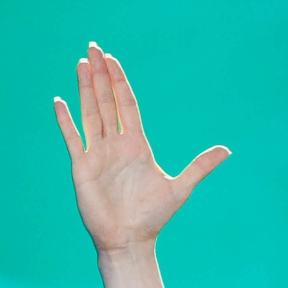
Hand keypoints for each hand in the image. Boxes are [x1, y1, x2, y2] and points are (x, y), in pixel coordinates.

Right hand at [54, 42, 229, 251]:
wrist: (130, 240)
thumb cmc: (153, 216)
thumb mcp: (181, 187)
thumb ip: (201, 166)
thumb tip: (228, 150)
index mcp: (137, 145)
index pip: (127, 104)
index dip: (120, 82)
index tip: (113, 60)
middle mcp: (115, 145)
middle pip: (107, 101)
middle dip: (100, 75)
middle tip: (93, 48)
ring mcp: (97, 154)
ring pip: (90, 113)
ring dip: (84, 89)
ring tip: (80, 64)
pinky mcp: (82, 167)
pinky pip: (73, 138)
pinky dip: (66, 121)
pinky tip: (59, 101)